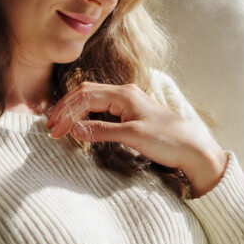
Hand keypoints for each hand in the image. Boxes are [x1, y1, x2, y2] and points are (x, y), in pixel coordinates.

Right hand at [46, 81, 226, 195]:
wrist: (193, 149)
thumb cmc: (168, 140)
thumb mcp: (133, 136)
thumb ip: (102, 131)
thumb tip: (73, 129)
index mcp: (124, 94)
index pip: (85, 97)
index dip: (66, 112)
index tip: (54, 131)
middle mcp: (124, 94)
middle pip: (85, 94)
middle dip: (66, 109)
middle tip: (50, 128)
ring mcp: (128, 103)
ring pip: (92, 100)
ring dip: (74, 111)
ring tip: (60, 127)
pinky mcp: (131, 113)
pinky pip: (101, 109)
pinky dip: (86, 116)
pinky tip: (80, 126)